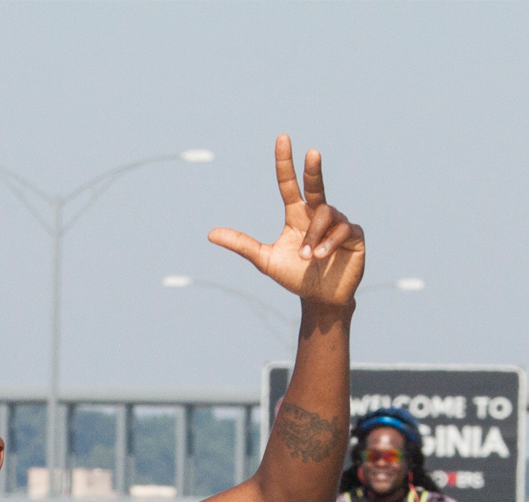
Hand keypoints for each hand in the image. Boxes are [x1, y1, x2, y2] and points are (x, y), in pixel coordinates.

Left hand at [209, 135, 363, 306]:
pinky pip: (341, 229)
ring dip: (313, 237)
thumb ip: (242, 244)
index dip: (285, 163)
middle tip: (312, 153)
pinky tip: (322, 257)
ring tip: (308, 257)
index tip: (282, 139)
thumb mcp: (264, 260)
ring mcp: (338, 222)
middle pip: (315, 185)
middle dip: (313, 169)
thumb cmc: (294, 277)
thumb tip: (210, 234)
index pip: (289, 184)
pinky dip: (328, 243)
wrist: (319, 299)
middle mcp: (318, 213)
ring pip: (325, 215)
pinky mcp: (354, 233)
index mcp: (297, 215)